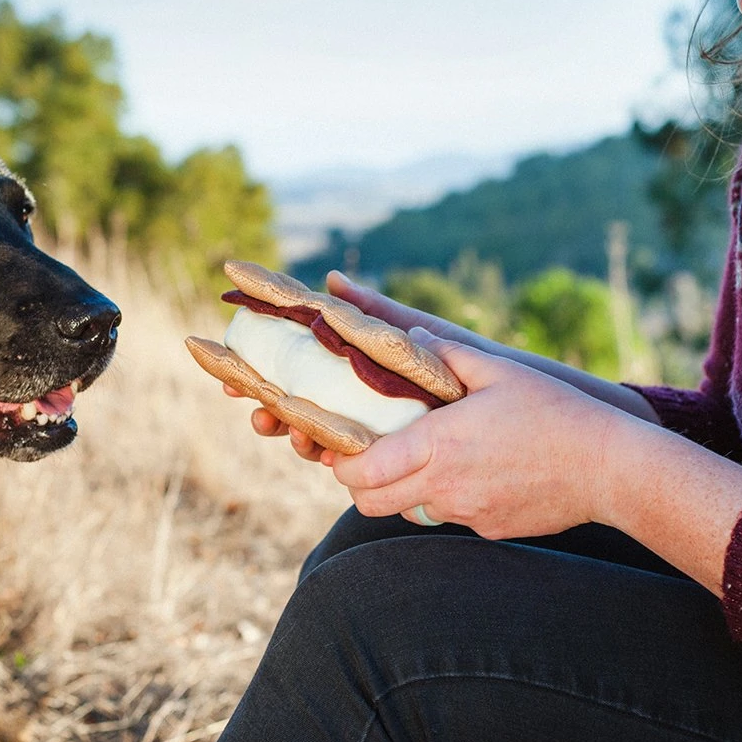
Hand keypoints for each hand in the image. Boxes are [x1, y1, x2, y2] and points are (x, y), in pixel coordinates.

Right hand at [227, 271, 483, 460]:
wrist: (509, 404)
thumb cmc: (463, 361)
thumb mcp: (415, 331)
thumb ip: (375, 311)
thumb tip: (328, 280)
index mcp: (354, 368)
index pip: (297, 370)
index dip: (259, 372)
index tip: (232, 373)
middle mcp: (355, 401)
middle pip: (295, 406)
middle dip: (267, 408)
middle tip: (252, 408)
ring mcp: (369, 430)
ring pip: (315, 436)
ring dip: (293, 434)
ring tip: (287, 429)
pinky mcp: (390, 457)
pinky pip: (350, 461)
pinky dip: (330, 456)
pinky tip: (321, 452)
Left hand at [327, 328, 633, 535]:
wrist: (608, 468)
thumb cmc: (555, 412)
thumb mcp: (500, 370)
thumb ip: (448, 354)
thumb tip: (411, 337)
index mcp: (437, 443)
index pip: (363, 470)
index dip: (342, 463)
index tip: (342, 448)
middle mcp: (444, 485)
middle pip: (370, 503)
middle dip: (360, 485)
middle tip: (370, 459)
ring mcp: (465, 512)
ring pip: (408, 512)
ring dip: (402, 493)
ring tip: (421, 462)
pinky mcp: (488, 529)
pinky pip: (449, 519)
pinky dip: (446, 501)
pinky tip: (470, 475)